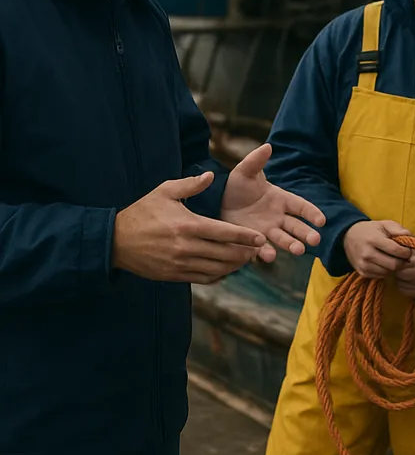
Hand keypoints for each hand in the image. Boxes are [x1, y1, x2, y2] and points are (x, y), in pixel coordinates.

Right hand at [113, 172, 268, 283]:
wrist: (114, 241)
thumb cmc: (142, 212)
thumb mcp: (164, 191)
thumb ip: (191, 185)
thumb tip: (211, 175)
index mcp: (187, 225)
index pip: (225, 233)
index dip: (245, 237)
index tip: (260, 238)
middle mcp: (186, 247)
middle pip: (225, 254)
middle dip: (244, 253)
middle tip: (256, 250)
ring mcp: (179, 264)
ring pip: (216, 269)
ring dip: (234, 266)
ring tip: (244, 259)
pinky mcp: (173, 275)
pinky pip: (202, 279)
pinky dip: (217, 276)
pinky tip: (225, 270)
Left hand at [221, 144, 324, 261]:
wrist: (217, 201)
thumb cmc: (236, 185)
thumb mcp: (244, 172)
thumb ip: (256, 161)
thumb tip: (267, 146)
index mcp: (281, 199)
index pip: (301, 206)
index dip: (312, 213)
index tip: (321, 221)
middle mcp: (278, 217)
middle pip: (296, 226)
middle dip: (306, 233)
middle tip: (315, 240)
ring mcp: (267, 230)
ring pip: (283, 239)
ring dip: (291, 244)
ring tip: (298, 250)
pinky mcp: (253, 241)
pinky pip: (262, 248)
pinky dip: (265, 252)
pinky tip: (269, 256)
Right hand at [343, 220, 412, 277]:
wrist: (348, 237)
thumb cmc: (371, 230)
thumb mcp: (384, 224)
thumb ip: (399, 229)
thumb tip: (412, 238)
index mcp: (374, 240)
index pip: (396, 251)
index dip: (406, 252)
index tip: (408, 250)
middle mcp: (367, 254)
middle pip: (393, 265)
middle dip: (402, 262)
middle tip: (403, 257)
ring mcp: (364, 265)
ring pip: (388, 272)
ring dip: (394, 267)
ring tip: (393, 259)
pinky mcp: (362, 273)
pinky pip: (380, 276)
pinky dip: (386, 271)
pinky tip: (385, 263)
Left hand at [395, 243, 414, 298]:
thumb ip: (406, 246)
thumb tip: (391, 247)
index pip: (400, 266)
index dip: (397, 262)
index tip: (399, 260)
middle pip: (401, 277)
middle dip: (398, 271)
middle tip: (401, 267)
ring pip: (402, 286)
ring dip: (401, 280)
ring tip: (406, 273)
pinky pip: (407, 293)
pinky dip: (405, 287)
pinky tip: (409, 281)